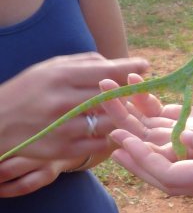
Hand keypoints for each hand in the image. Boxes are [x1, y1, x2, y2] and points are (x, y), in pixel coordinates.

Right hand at [0, 53, 149, 194]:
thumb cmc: (26, 91)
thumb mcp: (48, 69)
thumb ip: (84, 63)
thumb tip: (120, 62)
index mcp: (59, 76)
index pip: (107, 71)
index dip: (130, 68)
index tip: (145, 66)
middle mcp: (61, 101)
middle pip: (112, 97)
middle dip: (128, 95)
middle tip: (136, 94)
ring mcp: (62, 128)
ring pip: (109, 122)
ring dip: (119, 117)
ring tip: (119, 113)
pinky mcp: (61, 150)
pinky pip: (99, 144)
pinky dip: (106, 137)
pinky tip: (104, 130)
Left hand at [102, 85, 192, 149]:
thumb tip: (187, 138)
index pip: (166, 171)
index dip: (138, 156)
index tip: (116, 136)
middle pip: (161, 152)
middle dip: (130, 131)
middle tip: (104, 103)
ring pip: (173, 136)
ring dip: (145, 117)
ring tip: (120, 94)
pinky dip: (172, 111)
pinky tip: (157, 95)